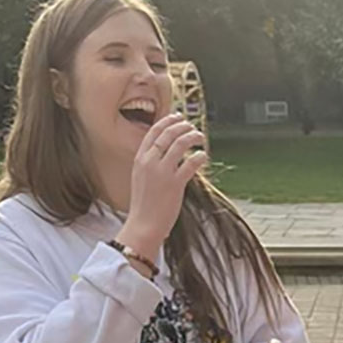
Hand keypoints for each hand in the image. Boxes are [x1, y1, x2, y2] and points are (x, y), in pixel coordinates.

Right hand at [119, 113, 208, 260]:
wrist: (143, 224)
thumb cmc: (145, 204)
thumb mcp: (141, 178)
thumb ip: (151, 164)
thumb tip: (166, 152)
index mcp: (140, 159)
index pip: (153, 132)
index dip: (167, 121)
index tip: (178, 118)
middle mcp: (149, 162)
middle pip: (168, 134)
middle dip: (182, 126)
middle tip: (192, 127)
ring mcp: (162, 172)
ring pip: (180, 144)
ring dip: (193, 137)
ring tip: (200, 137)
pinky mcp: (175, 184)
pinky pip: (191, 163)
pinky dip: (199, 156)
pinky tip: (203, 156)